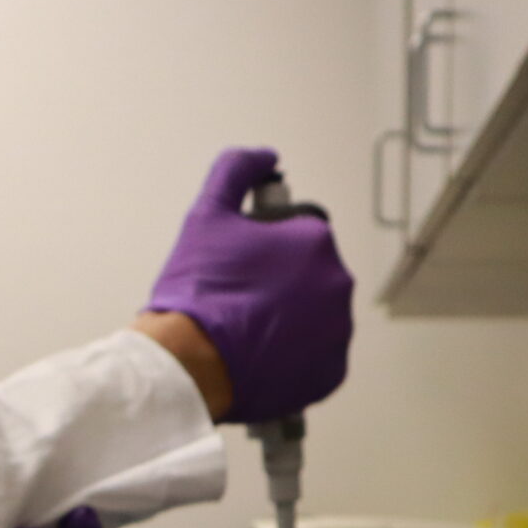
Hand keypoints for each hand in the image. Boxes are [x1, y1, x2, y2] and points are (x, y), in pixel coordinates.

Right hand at [145, 146, 353, 423]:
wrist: (188, 362)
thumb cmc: (198, 290)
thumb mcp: (206, 215)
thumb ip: (236, 171)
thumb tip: (265, 156)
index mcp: (316, 241)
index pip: (298, 238)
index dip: (266, 252)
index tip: (242, 270)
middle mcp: (338, 283)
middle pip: (310, 279)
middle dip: (282, 287)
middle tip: (240, 302)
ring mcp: (338, 331)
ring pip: (316, 318)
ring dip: (291, 321)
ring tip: (248, 331)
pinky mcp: (331, 371)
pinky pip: (317, 358)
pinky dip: (296, 357)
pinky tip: (262, 356)